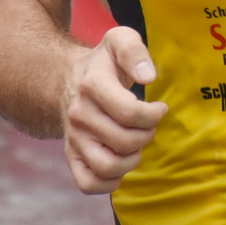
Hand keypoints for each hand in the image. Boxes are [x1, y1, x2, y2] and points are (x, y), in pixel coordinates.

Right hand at [61, 26, 166, 194]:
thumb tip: (149, 77)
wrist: (66, 81)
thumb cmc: (103, 63)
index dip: (153, 114)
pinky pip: (88, 184)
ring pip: (108, 166)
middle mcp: (78, 115)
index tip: (159, 108)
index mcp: (92, 85)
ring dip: (132, 159)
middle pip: (124, 141)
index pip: (129, 113)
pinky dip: (110, 182)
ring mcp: (73, 138)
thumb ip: (135, 51)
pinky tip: (121, 162)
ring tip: (137, 143)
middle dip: (147, 135)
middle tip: (149, 124)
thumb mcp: (119, 40)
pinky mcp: (71, 156)